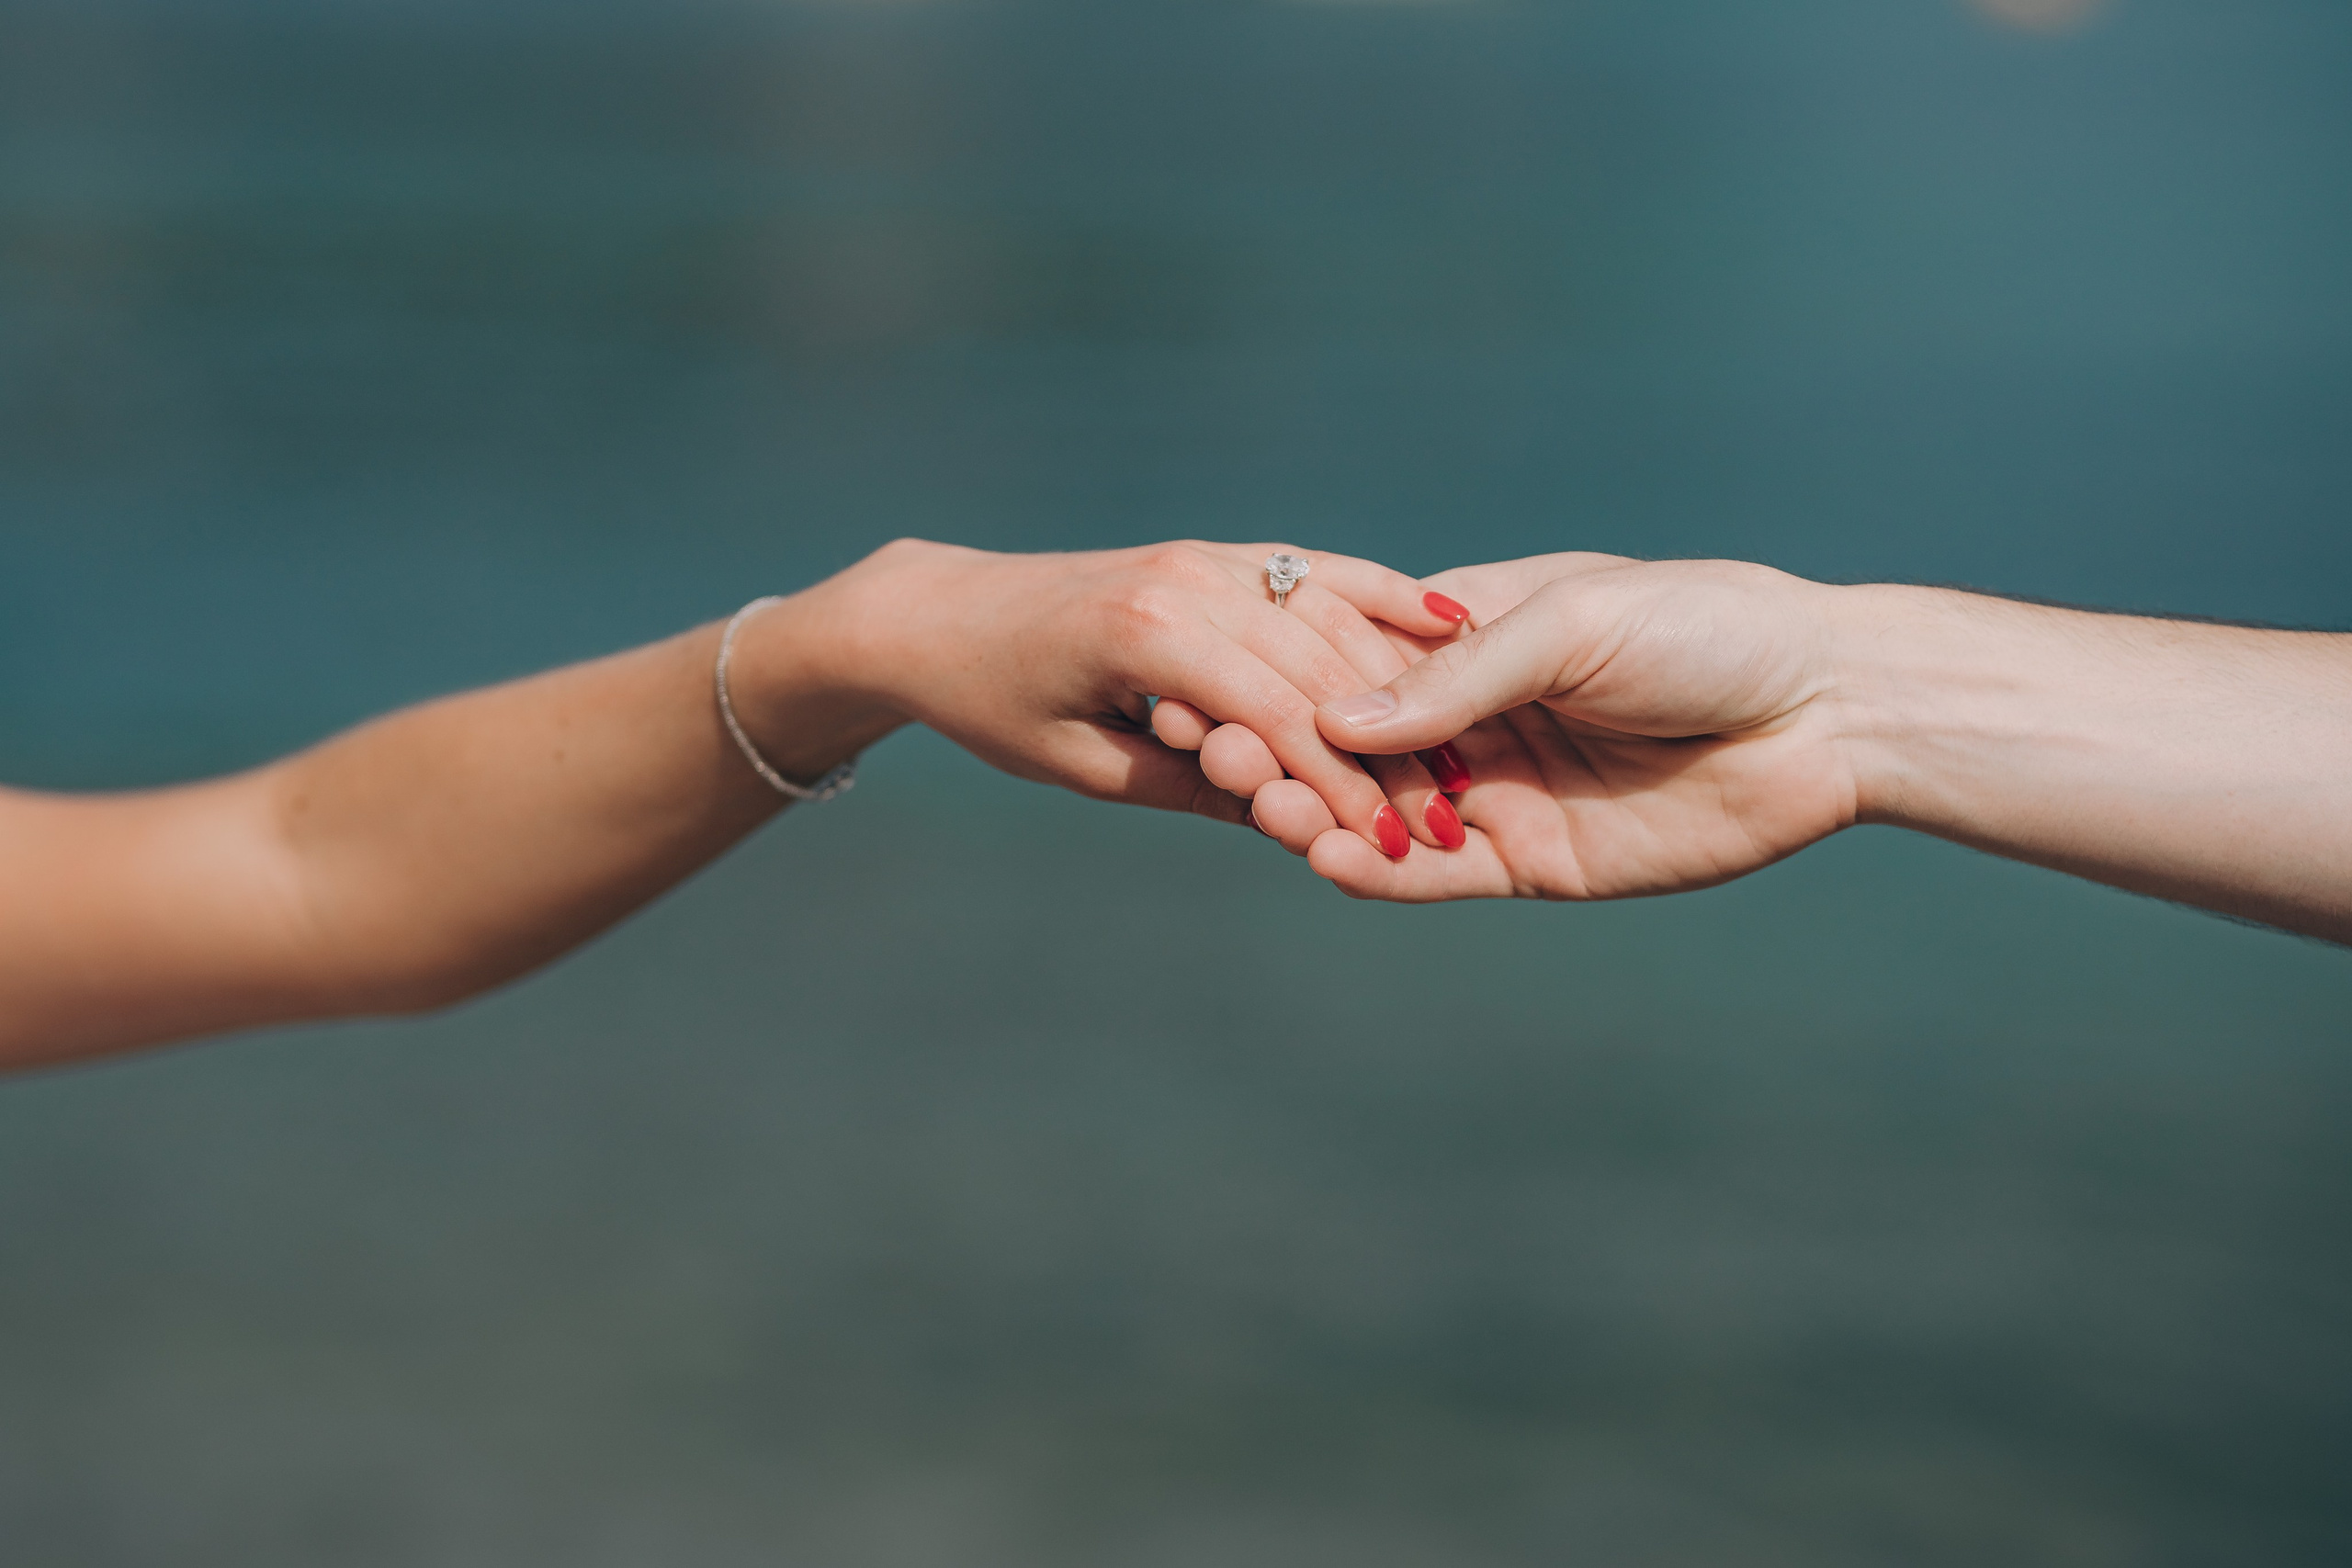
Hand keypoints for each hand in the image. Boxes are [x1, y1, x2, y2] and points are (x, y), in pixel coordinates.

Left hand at [741, 539, 1468, 852]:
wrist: (943, 615)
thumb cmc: (998, 705)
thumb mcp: (1084, 765)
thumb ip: (1189, 785)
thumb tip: (1293, 819)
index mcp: (1147, 633)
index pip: (1280, 716)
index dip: (1346, 788)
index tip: (1398, 849)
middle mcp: (1188, 578)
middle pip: (1322, 669)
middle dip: (1391, 751)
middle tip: (1448, 819)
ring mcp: (1207, 555)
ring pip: (1333, 616)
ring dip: (1402, 686)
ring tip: (1459, 755)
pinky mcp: (1218, 551)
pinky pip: (1316, 570)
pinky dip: (1379, 596)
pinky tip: (1445, 620)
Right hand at [1266, 553, 1865, 898]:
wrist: (1827, 707)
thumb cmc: (1709, 627)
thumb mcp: (1572, 623)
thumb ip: (1455, 677)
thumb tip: (1333, 719)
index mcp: (1470, 636)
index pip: (1351, 664)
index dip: (1284, 682)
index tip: (1216, 691)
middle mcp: (1471, 718)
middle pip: (1349, 746)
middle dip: (1282, 753)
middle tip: (1220, 761)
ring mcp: (1497, 792)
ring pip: (1379, 813)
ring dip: (1315, 813)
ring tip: (1266, 810)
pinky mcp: (1535, 861)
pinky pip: (1436, 874)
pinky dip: (1379, 871)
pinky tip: (1330, 859)